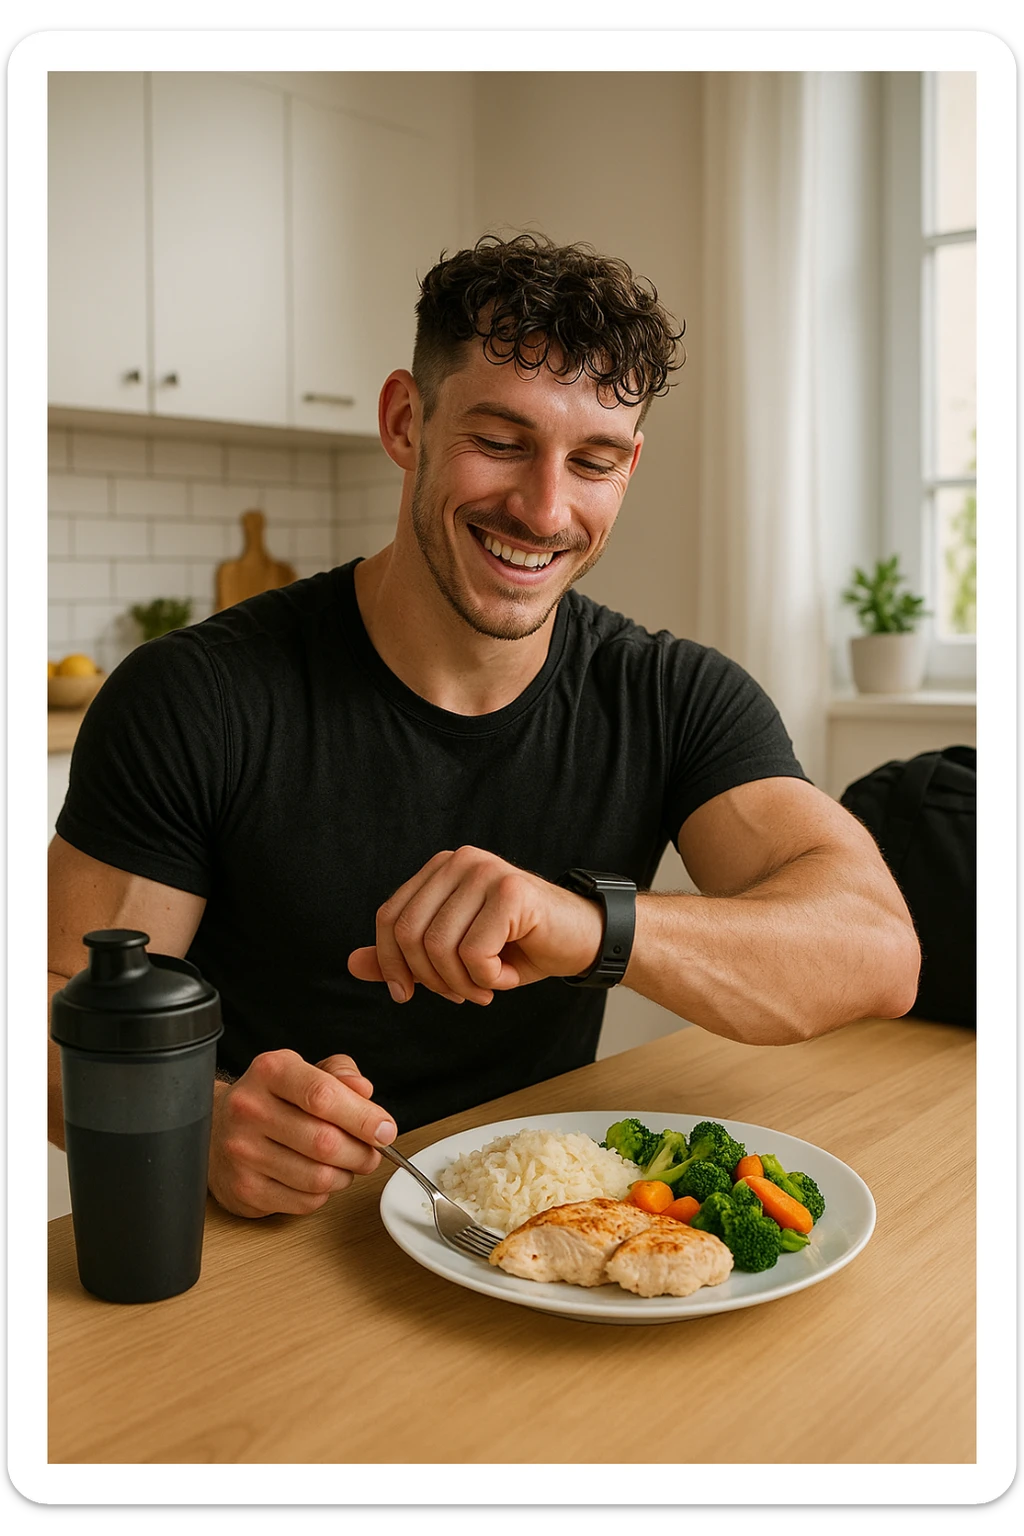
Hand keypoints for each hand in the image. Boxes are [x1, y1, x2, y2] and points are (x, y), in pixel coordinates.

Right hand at [209, 1049, 397, 1217]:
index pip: (323, 1095)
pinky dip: (323, 1194)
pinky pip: (304, 1202)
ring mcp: (242, 1152)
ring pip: (318, 1177)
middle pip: (325, 1142)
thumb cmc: (271, 1098)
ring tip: (345, 1164)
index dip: (363, 1117)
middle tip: (370, 1152)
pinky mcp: (243, 1189)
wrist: (215, 1127)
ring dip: (345, 1175)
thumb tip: (364, 1092)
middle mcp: (250, 1109)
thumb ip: (340, 1074)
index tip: (385, 1130)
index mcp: (271, 1072)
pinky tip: (317, 1178)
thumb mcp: (305, 1070)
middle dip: (361, 1152)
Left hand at [347, 846, 603, 1005]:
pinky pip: (475, 953)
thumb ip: (404, 956)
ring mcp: (485, 871)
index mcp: (439, 869)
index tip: (408, 993)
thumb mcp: (454, 955)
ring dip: (463, 984)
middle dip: (431, 979)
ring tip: (487, 986)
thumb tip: (351, 963)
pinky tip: (508, 974)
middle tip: (462, 995)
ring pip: (440, 947)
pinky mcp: (510, 891)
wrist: (583, 941)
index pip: (389, 917)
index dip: (391, 963)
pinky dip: (489, 979)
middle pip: (410, 934)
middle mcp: (458, 861)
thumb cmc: (520, 947)